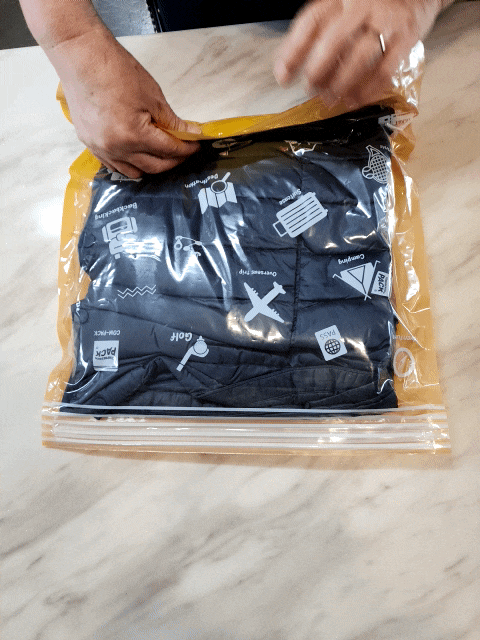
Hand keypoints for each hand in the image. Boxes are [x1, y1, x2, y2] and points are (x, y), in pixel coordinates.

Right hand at [58, 29, 199, 177]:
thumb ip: (172, 122)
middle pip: (153, 167)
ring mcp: (100, 148)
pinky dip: (130, 163)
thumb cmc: (115, 71)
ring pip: (133, 172)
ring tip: (161, 154)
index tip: (195, 145)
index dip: (186, 149)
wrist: (81, 57)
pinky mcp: (89, 144)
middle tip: (183, 151)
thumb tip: (189, 134)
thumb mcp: (152, 96)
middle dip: (172, 161)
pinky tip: (138, 154)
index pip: (168, 150)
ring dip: (151, 166)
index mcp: (133, 135)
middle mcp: (116, 148)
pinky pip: (114, 165)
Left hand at [274, 0, 442, 108]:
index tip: (283, 78)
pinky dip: (368, 90)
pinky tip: (356, 101)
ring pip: (359, 57)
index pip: (310, 23)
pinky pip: (385, 69)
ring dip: (342, 83)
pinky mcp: (406, 37)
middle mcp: (361, 5)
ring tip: (332, 99)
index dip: (293, 52)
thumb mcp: (342, 8)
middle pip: (333, 41)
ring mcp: (385, 20)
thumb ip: (319, 31)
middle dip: (318, 71)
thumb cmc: (372, 5)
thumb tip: (287, 64)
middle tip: (311, 89)